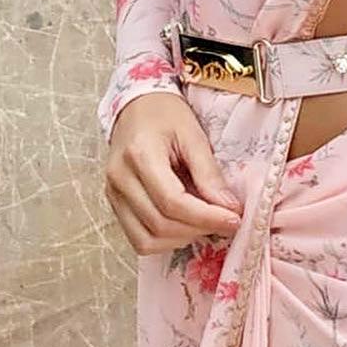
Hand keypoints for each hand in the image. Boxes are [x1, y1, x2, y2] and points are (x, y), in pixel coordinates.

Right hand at [103, 91, 243, 254]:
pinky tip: (185, 224)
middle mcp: (120, 179)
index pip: (172, 202)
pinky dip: (165, 239)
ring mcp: (113, 194)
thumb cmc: (166, 114)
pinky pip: (138, 238)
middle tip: (226, 221)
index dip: (206, 217)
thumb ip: (209, 173)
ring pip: (146, 240)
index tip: (234, 220)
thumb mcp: (193, 134)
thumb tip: (229, 208)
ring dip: (182, 239)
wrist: (137, 106)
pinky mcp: (114, 204)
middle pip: (160, 224)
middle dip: (198, 229)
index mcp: (139, 155)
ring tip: (205, 221)